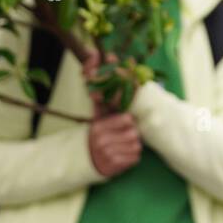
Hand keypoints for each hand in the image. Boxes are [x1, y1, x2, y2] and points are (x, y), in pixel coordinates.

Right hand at [82, 49, 141, 176]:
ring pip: (136, 144)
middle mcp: (101, 141)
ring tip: (120, 144)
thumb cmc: (97, 133)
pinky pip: (135, 158)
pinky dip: (132, 156)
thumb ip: (100, 87)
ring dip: (132, 145)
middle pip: (134, 132)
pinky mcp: (114, 168)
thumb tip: (97, 53)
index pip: (127, 119)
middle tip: (122, 135)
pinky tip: (121, 155)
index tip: (124, 122)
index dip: (128, 120)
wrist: (85, 161)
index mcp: (97, 126)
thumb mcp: (97, 113)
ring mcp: (107, 155)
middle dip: (131, 133)